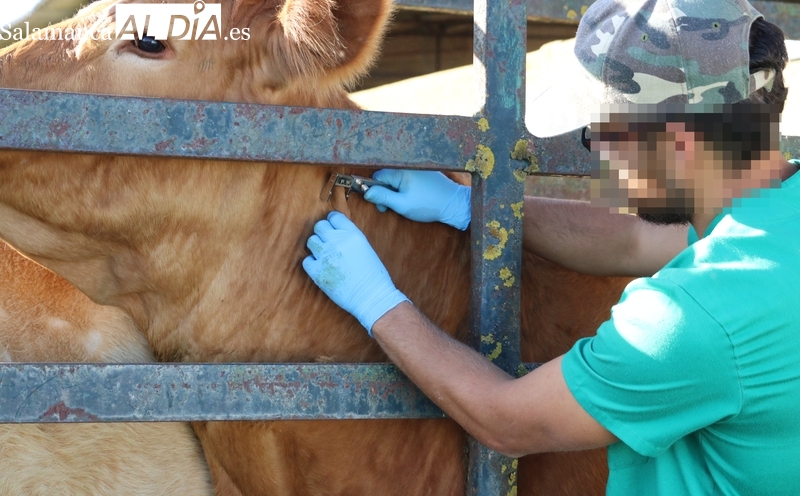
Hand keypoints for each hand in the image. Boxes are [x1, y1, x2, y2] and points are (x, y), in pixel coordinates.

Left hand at [303, 211, 408, 335]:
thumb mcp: (365, 248)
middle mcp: (337, 242)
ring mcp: (325, 256)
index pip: (334, 217)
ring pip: (311, 241)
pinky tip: (321, 269)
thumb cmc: (373, 275)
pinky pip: (306, 261)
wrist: (372, 297)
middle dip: (322, 234)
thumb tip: (335, 232)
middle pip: (319, 226)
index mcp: (352, 234)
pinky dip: (312, 264)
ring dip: (316, 247)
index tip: (332, 229)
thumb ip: (350, 237)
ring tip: (324, 257)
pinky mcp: (317, 272)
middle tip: (328, 244)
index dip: (332, 222)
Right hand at [363, 170, 470, 229]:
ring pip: (397, 179)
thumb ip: (382, 197)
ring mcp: (416, 168)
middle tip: (390, 208)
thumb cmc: (428, 205)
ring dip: (395, 191)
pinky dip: (405, 188)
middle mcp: (407, 166)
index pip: (378, 177)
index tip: (381, 205)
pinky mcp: (423, 172)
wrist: (453, 203)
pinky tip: (413, 197)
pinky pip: (407, 178)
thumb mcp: (401, 204)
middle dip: (386, 193)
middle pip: (387, 177)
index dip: (376, 192)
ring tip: (404, 203)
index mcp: (401, 171)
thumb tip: (366, 192)